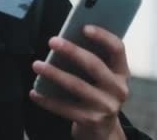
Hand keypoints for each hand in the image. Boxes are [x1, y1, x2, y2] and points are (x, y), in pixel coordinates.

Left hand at [30, 25, 129, 139]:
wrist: (102, 130)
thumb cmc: (96, 93)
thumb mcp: (102, 77)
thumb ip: (92, 59)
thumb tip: (67, 39)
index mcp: (122, 72)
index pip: (117, 48)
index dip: (103, 36)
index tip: (84, 27)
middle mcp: (118, 89)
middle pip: (94, 65)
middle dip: (72, 51)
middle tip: (53, 41)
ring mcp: (106, 106)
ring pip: (77, 85)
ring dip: (54, 73)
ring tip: (37, 64)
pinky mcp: (91, 121)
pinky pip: (65, 108)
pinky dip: (47, 100)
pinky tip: (35, 92)